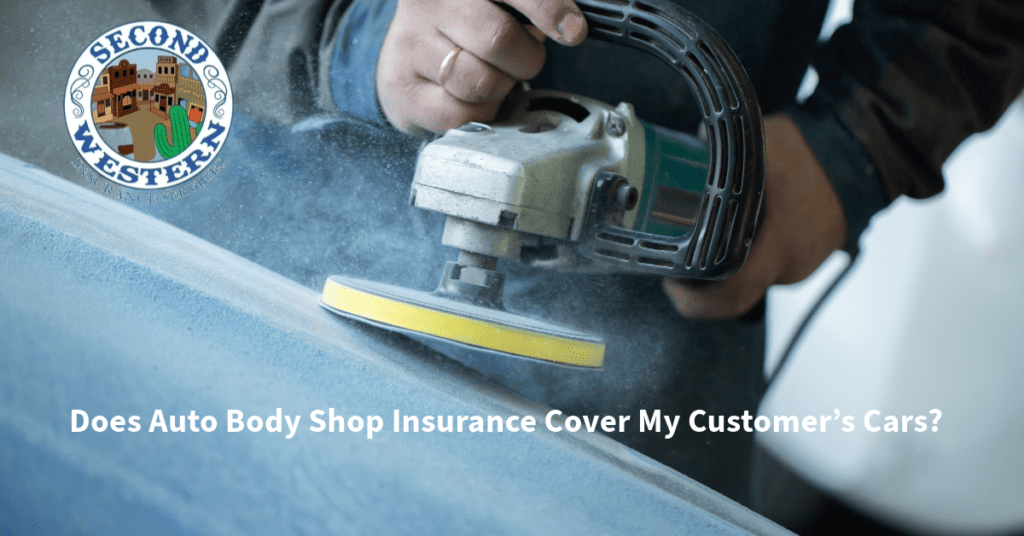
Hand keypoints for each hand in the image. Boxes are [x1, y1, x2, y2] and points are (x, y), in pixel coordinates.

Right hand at [377, 0, 587, 135]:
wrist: (408, 51)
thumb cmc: (465, 26)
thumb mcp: (496, 4)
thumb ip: (531, 7)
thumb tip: (571, 27)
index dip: (548, 9)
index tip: (573, 30)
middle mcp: (429, 4)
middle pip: (498, 39)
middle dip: (525, 60)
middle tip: (522, 61)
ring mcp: (409, 45)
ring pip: (480, 82)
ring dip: (500, 89)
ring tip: (493, 78)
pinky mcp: (401, 87)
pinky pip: (458, 115)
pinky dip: (477, 113)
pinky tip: (473, 98)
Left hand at [662, 113, 847, 318]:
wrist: (860, 157)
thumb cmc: (812, 153)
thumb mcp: (765, 143)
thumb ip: (726, 150)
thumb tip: (691, 147)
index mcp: (779, 244)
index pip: (732, 296)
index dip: (695, 301)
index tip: (672, 283)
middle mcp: (791, 263)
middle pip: (736, 293)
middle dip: (703, 286)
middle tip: (678, 270)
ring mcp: (801, 265)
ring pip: (753, 278)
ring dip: (727, 268)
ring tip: (704, 244)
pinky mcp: (805, 258)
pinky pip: (769, 266)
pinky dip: (749, 256)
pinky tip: (736, 235)